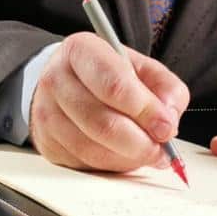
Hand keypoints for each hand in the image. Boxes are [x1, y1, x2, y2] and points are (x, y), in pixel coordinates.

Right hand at [29, 31, 189, 172]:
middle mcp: (56, 79)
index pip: (114, 85)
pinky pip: (85, 164)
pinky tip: (124, 154)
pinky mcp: (47, 143)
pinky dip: (113, 165)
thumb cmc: (106, 72)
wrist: (65, 80)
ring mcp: (46, 113)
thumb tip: (170, 118)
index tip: (167, 127)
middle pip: (103, 123)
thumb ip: (164, 86)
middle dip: (141, 143)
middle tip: (163, 149)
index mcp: (80, 50)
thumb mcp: (139, 66)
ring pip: (94, 149)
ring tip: (148, 151)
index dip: (145, 110)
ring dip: (129, 158)